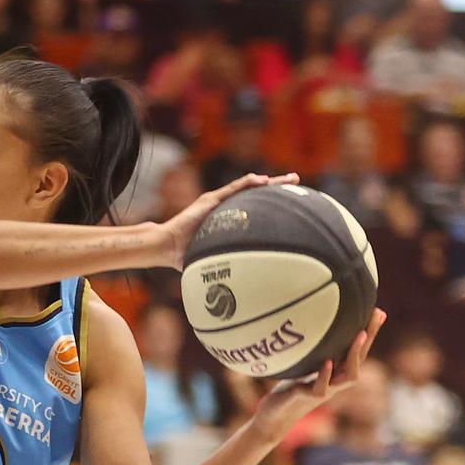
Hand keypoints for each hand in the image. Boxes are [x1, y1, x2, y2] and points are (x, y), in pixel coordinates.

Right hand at [160, 172, 299, 269]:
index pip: (255, 207)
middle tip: (298, 181)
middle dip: (279, 187)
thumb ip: (229, 265)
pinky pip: (233, 189)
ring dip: (270, 182)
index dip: (273, 203)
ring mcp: (218, 201)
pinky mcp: (210, 200)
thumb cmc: (186, 255)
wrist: (167, 247)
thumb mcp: (215, 257)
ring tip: (290, 179)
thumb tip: (246, 285)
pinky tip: (263, 181)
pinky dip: (248, 183)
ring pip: (249, 187)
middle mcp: (224, 207)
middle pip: (257, 193)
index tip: (293, 203)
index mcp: (227, 219)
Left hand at [251, 309, 386, 436]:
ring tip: (359, 335)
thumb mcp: (301, 367)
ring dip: (355, 355)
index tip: (378, 310)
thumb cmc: (288, 390)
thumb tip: (310, 326)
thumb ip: (310, 353)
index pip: (358, 350)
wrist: (274, 417)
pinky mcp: (307, 398)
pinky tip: (328, 362)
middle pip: (361, 359)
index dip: (370, 332)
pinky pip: (320, 388)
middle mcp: (336, 382)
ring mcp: (324, 391)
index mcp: (336, 373)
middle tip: (377, 315)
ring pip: (349, 375)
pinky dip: (325, 374)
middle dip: (370, 336)